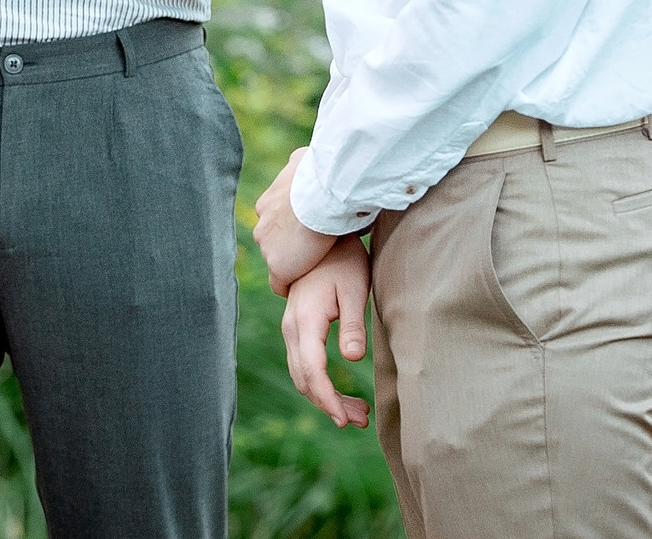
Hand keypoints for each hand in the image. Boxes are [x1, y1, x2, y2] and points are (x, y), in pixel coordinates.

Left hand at [254, 147, 339, 293]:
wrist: (322, 194)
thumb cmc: (319, 175)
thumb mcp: (303, 161)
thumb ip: (298, 165)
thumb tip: (300, 161)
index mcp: (267, 203)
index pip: (275, 221)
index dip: (291, 228)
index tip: (307, 231)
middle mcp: (261, 223)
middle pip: (273, 242)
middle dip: (289, 247)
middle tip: (313, 250)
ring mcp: (267, 246)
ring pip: (277, 261)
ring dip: (293, 264)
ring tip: (313, 267)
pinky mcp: (278, 266)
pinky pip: (280, 283)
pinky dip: (290, 285)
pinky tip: (302, 286)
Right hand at [281, 235, 371, 427]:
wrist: (321, 231)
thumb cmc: (344, 260)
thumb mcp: (355, 289)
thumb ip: (353, 324)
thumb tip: (353, 358)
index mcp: (305, 320)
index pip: (311, 371)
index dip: (327, 399)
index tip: (346, 420)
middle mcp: (292, 326)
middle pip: (303, 378)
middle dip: (329, 404)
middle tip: (360, 420)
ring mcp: (291, 325)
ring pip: (301, 372)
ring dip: (325, 396)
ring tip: (357, 412)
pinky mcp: (297, 324)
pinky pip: (302, 362)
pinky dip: (319, 381)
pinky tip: (339, 390)